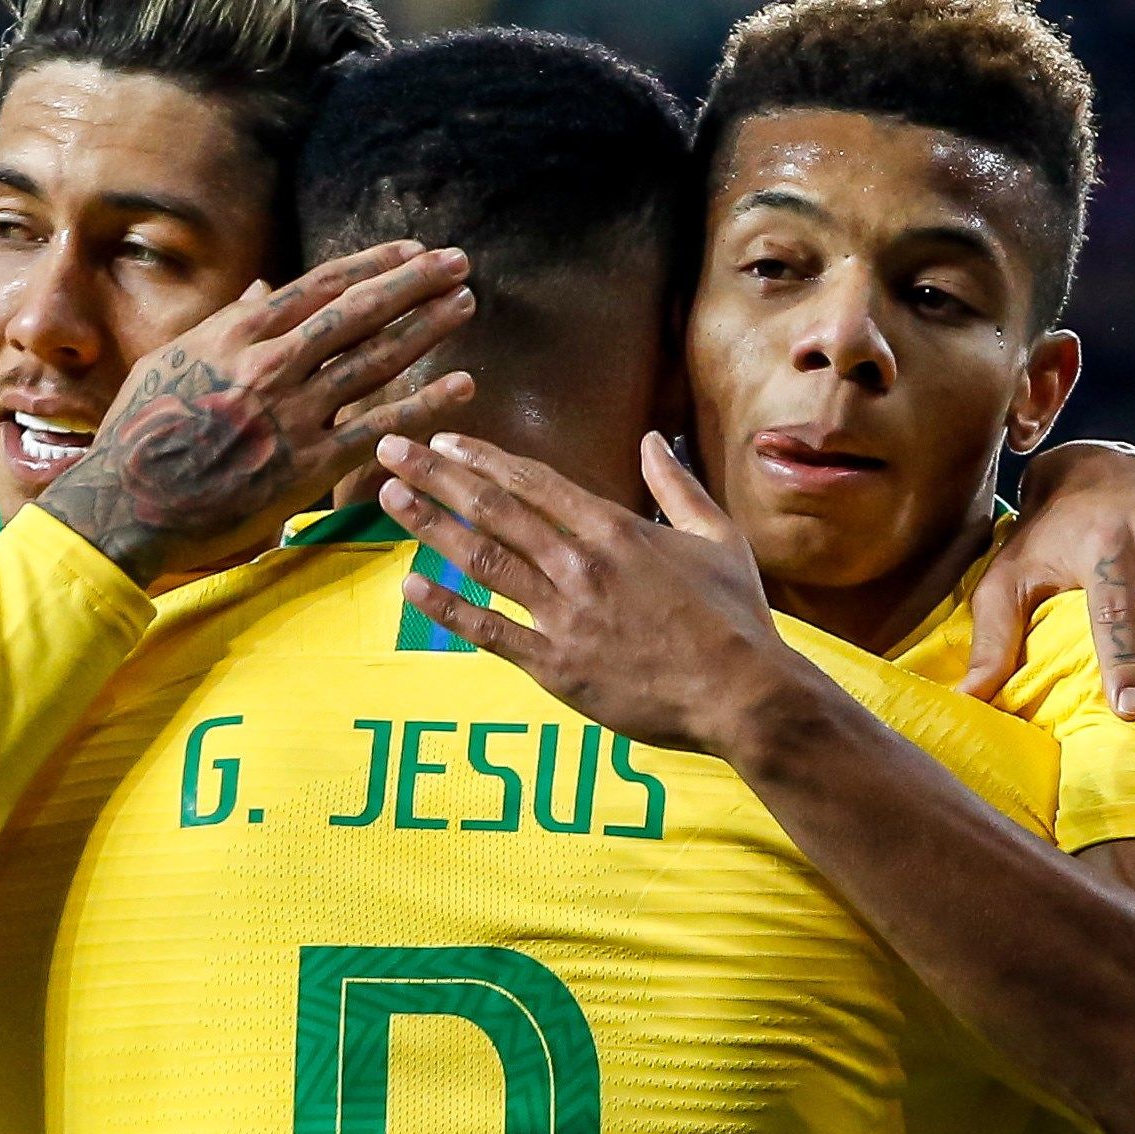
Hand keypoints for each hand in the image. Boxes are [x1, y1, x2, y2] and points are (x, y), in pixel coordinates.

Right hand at [38, 241, 477, 581]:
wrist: (125, 504)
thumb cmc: (140, 431)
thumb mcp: (171, 359)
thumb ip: (224, 323)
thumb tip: (261, 287)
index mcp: (238, 333)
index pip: (323, 286)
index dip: (375, 264)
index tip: (413, 250)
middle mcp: (271, 364)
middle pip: (360, 312)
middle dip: (415, 283)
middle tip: (458, 263)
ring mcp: (292, 414)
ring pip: (376, 360)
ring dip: (427, 328)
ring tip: (464, 304)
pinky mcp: (307, 465)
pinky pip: (379, 428)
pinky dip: (425, 405)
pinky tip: (462, 385)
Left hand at [379, 432, 815, 761]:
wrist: (744, 694)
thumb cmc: (736, 617)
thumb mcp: (717, 537)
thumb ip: (677, 485)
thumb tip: (653, 440)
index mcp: (616, 530)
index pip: (533, 482)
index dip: (482, 457)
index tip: (443, 439)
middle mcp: (582, 565)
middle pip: (494, 509)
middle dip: (436, 475)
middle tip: (390, 450)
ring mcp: (565, 615)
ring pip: (483, 560)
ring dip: (431, 526)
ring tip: (390, 500)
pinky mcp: (556, 666)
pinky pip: (489, 631)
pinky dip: (447, 608)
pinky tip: (409, 585)